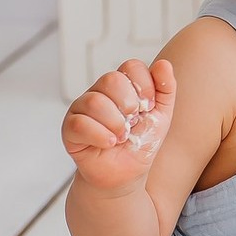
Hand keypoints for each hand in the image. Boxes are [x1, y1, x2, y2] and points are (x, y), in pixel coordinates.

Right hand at [62, 59, 175, 194]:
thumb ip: (166, 88)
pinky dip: (100, 135)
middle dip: (129, 104)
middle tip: (133, 122)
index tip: (149, 106)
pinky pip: (80, 123)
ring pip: (95, 101)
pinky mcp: (69, 128)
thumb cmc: (141, 141)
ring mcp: (81, 109)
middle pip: (111, 79)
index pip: (131, 66)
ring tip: (122, 136)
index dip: (145, 85)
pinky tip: (109, 143)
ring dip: (116, 123)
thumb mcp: (162, 114)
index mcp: (121, 85)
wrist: (127, 172)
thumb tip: (164, 64)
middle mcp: (99, 92)